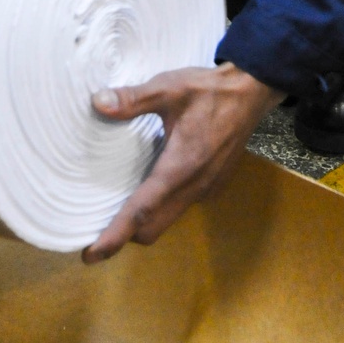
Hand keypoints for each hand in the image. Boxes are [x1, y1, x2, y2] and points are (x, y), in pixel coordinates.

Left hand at [82, 64, 284, 262]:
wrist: (251, 92)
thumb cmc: (209, 91)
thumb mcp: (168, 88)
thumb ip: (133, 99)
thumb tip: (98, 102)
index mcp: (180, 168)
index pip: (143, 211)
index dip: (116, 235)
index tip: (92, 254)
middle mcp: (194, 187)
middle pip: (153, 227)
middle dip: (124, 236)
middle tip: (93, 231)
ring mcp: (206, 189)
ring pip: (168, 219)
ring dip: (142, 222)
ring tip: (113, 209)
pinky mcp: (212, 185)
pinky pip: (180, 206)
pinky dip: (160, 207)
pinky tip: (146, 184)